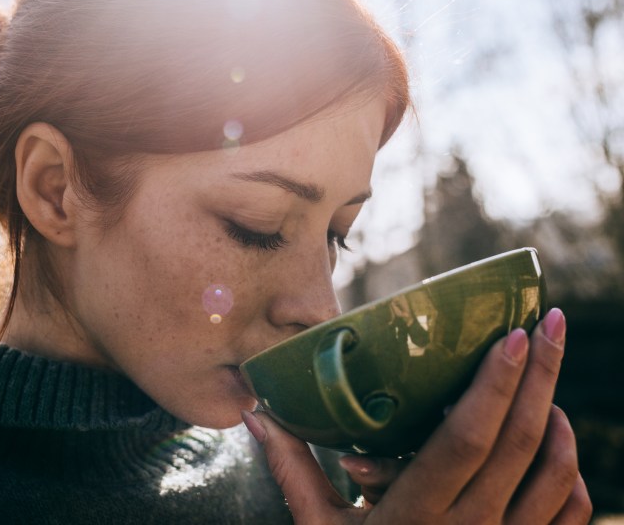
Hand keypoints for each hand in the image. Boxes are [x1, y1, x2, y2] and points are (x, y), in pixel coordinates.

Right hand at [242, 308, 592, 523]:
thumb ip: (290, 468)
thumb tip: (252, 413)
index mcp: (416, 516)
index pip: (466, 439)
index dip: (493, 385)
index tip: (510, 335)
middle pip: (520, 442)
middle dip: (541, 375)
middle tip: (550, 322)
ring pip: (556, 475)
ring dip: (560, 419)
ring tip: (547, 378)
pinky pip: (572, 513)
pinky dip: (573, 470)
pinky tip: (558, 440)